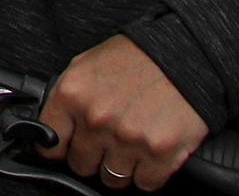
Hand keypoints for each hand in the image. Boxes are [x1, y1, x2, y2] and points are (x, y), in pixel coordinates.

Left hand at [38, 36, 209, 188]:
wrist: (188, 54)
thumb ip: (68, 98)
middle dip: (93, 156)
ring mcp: (128, 138)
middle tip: (108, 139)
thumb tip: (51, 127)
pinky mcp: (160, 153)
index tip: (68, 147)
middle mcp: (97, 118)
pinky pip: (144, 183)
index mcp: (74, 94)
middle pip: (81, 165)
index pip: (50, 144)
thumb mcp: (88, 65)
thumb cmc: (139, 57)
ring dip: (121, 166)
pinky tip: (150, 151)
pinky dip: (148, 173)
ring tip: (132, 143)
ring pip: (112, 178)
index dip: (60, 147)